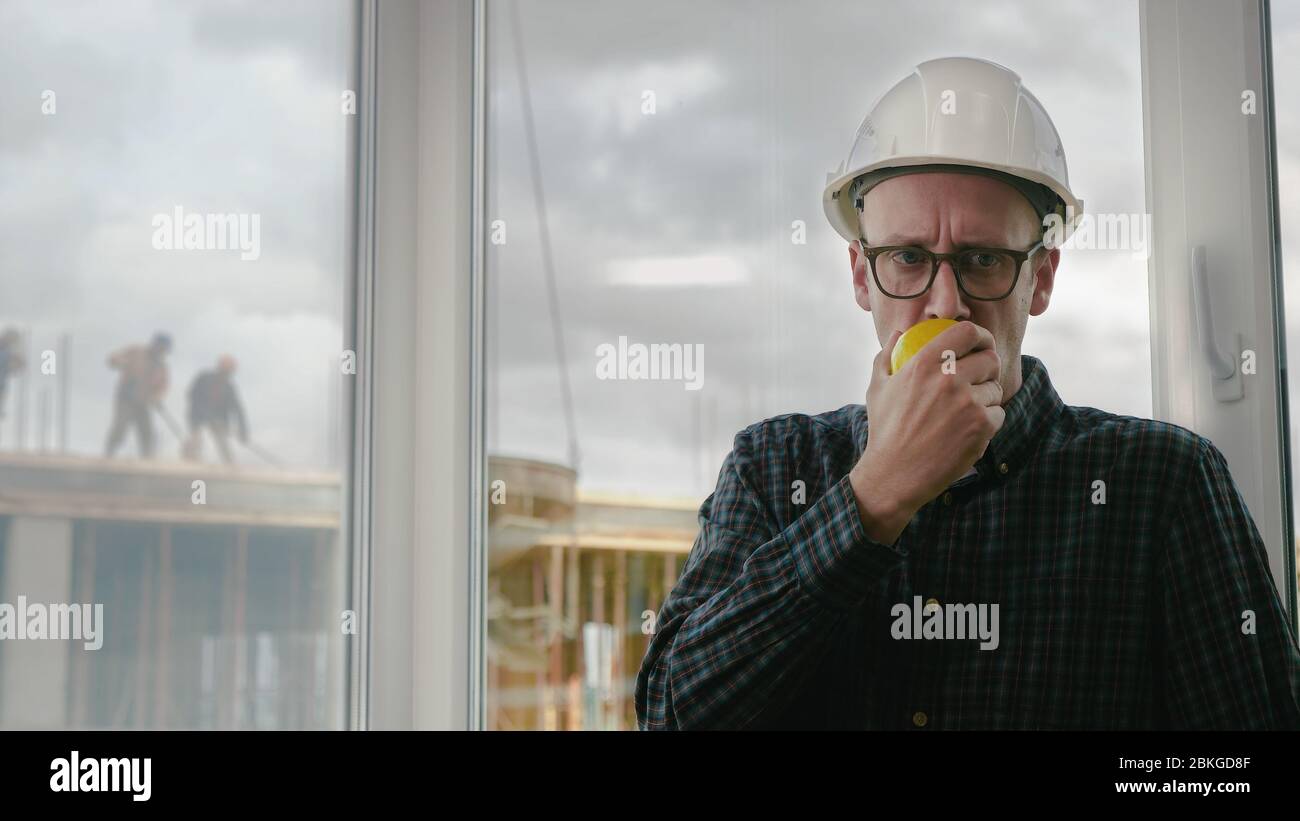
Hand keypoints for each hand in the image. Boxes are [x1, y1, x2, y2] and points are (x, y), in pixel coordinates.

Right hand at [849, 322, 1004, 542]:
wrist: (894, 474)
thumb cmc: (884, 430)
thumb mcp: (877, 387)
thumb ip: (888, 355)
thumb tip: (898, 332)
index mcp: (924, 363)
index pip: (967, 332)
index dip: (981, 335)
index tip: (981, 344)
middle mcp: (949, 379)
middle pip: (990, 359)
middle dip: (989, 368)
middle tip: (980, 379)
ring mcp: (968, 403)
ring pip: (995, 389)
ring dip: (986, 398)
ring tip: (966, 411)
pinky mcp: (981, 427)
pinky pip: (997, 414)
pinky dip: (987, 422)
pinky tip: (968, 430)